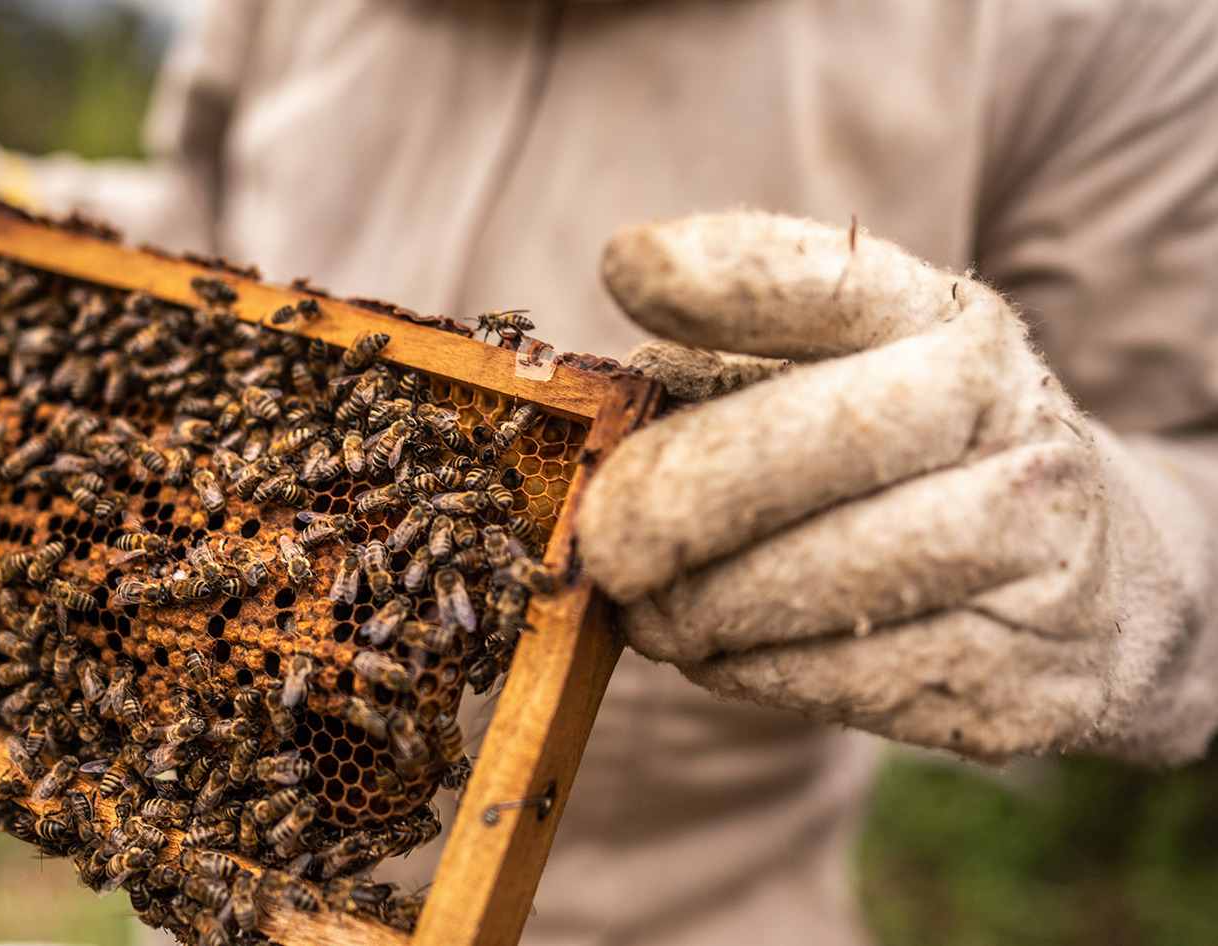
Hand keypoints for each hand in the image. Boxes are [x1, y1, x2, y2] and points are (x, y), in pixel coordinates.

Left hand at [577, 210, 1180, 761]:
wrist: (1090, 583)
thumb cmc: (907, 469)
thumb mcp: (844, 390)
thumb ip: (727, 376)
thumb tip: (604, 411)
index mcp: (948, 324)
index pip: (842, 280)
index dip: (732, 276)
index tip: (628, 267)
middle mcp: (1014, 416)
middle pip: (840, 438)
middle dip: (689, 496)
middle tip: (601, 545)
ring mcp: (1040, 547)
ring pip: (842, 579)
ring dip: (708, 606)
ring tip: (647, 612)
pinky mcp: (1027, 673)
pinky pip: (855, 681)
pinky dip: (757, 671)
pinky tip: (718, 654)